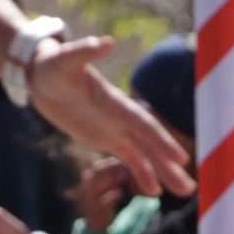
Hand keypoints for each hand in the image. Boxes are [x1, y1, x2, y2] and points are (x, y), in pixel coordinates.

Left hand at [26, 33, 194, 199]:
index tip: (179, 158)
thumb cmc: (53, 66)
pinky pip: (129, 158)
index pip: (142, 124)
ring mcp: (116, 128)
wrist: (44, 77)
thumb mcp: (64, 60)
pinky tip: (155, 191)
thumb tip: (106, 42)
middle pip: (150, 143)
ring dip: (164, 172)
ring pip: (145, 153)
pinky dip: (142, 173)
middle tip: (189, 187)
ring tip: (184, 190)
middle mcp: (120, 116)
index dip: (160, 141)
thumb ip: (84, 52)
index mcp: (113, 101)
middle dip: (169, 164)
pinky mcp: (106, 137)